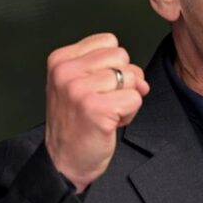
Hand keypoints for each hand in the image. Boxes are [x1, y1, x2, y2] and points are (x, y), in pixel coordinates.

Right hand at [44, 33, 149, 192]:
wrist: (64, 161)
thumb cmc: (77, 123)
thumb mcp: (83, 85)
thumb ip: (111, 69)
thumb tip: (141, 78)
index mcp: (61, 60)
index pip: (109, 41)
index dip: (113, 65)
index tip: (98, 86)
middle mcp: (66, 71)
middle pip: (122, 57)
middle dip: (122, 81)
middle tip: (103, 102)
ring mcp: (79, 89)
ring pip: (131, 78)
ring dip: (126, 99)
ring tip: (106, 113)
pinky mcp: (95, 108)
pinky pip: (134, 98)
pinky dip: (129, 113)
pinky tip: (110, 123)